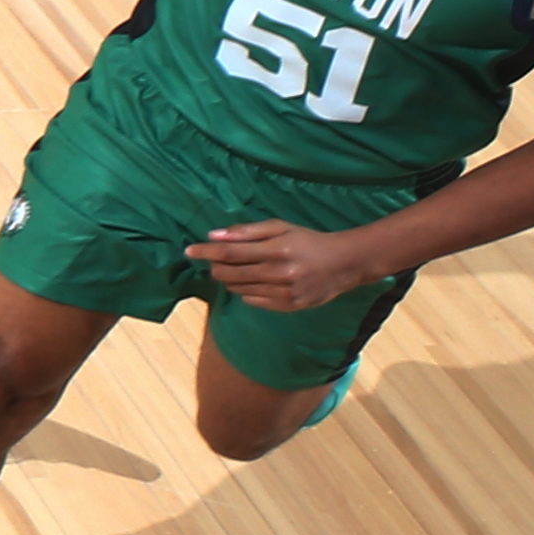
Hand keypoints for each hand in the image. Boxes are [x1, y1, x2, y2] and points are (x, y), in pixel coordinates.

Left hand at [186, 219, 376, 308]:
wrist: (344, 264)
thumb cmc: (308, 241)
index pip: (229, 252)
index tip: (189, 250)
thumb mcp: (280, 228)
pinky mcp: (289, 306)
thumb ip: (247, 231)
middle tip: (214, 260)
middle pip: (229, 273)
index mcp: (276, 249)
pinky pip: (252, 301)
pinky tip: (254, 281)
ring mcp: (284, 292)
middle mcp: (279, 273)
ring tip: (237, 269)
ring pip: (238, 288)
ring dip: (229, 279)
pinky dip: (245, 291)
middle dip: (215, 266)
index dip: (205, 251)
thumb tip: (213, 235)